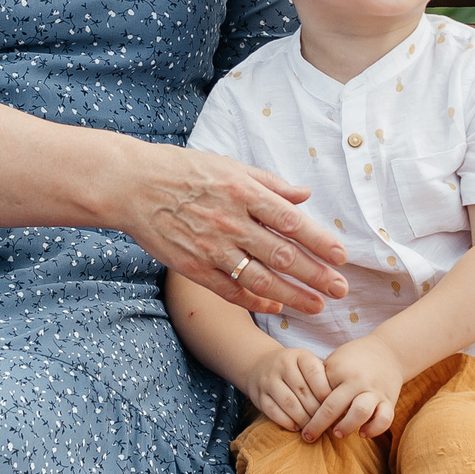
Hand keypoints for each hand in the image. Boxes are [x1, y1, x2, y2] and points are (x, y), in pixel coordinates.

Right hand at [118, 143, 351, 314]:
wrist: (132, 185)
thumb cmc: (183, 171)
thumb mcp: (230, 166)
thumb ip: (270, 183)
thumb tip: (305, 195)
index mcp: (243, 192)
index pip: (291, 221)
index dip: (319, 241)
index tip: (342, 257)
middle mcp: (230, 222)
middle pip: (282, 255)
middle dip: (316, 275)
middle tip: (341, 290)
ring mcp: (211, 248)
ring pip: (261, 278)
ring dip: (293, 295)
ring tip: (317, 306)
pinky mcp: (193, 268)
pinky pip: (231, 290)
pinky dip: (256, 301)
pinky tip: (275, 307)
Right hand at [239, 343, 332, 432]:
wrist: (259, 365)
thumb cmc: (294, 368)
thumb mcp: (307, 363)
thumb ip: (323, 377)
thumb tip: (343, 402)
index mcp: (298, 356)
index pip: (314, 373)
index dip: (325, 392)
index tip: (334, 405)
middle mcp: (282, 365)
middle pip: (303, 391)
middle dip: (316, 410)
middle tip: (327, 422)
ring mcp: (268, 381)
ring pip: (289, 403)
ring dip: (304, 419)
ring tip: (313, 427)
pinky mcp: (259, 396)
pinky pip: (274, 412)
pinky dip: (288, 422)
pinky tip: (298, 427)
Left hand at [303, 335, 405, 441]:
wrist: (388, 351)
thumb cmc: (353, 359)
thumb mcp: (334, 362)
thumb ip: (319, 380)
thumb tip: (299, 403)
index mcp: (340, 371)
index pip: (318, 395)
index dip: (307, 412)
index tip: (299, 424)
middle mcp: (357, 381)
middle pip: (334, 407)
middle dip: (318, 425)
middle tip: (308, 436)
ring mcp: (375, 391)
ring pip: (360, 412)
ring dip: (346, 427)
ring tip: (337, 434)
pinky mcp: (389, 400)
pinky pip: (384, 419)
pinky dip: (374, 429)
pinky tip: (363, 433)